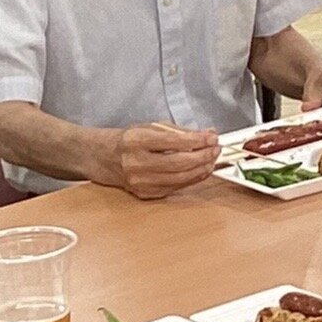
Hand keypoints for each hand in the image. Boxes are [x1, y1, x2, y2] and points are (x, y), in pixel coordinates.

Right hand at [97, 122, 223, 199]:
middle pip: (179, 163)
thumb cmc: (129, 141)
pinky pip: (176, 187)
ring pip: (180, 178)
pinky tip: (201, 169)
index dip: (197, 139)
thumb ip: (179, 131)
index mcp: (135, 141)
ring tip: (212, 158)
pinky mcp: (146, 193)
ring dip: (202, 168)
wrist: (105, 159)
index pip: (173, 141)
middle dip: (203, 155)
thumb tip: (207, 133)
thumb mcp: (150, 127)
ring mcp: (140, 181)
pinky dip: (193, 178)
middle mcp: (136, 163)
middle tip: (216, 148)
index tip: (212, 136)